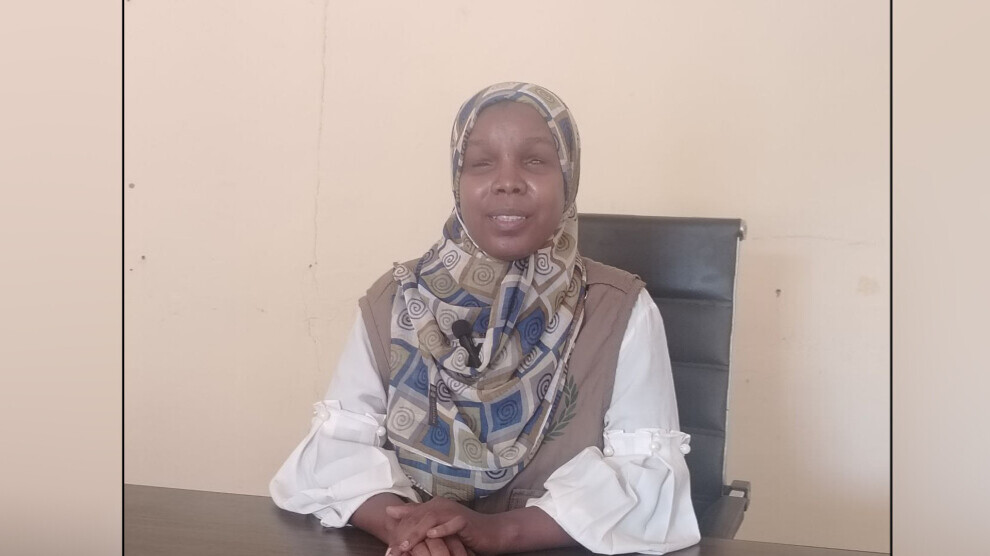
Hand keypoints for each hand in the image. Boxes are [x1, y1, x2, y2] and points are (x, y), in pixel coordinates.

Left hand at [385, 497, 499, 554]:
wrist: (491, 532)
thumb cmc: (463, 532)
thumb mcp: (438, 528)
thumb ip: (417, 520)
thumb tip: (390, 512)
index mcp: (433, 506)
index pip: (410, 516)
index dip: (397, 531)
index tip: (388, 549)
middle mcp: (441, 505)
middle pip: (417, 517)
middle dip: (403, 534)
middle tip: (393, 550)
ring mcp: (453, 511)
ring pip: (430, 519)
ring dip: (416, 533)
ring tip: (405, 546)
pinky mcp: (465, 520)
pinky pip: (452, 523)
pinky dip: (441, 529)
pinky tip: (431, 535)